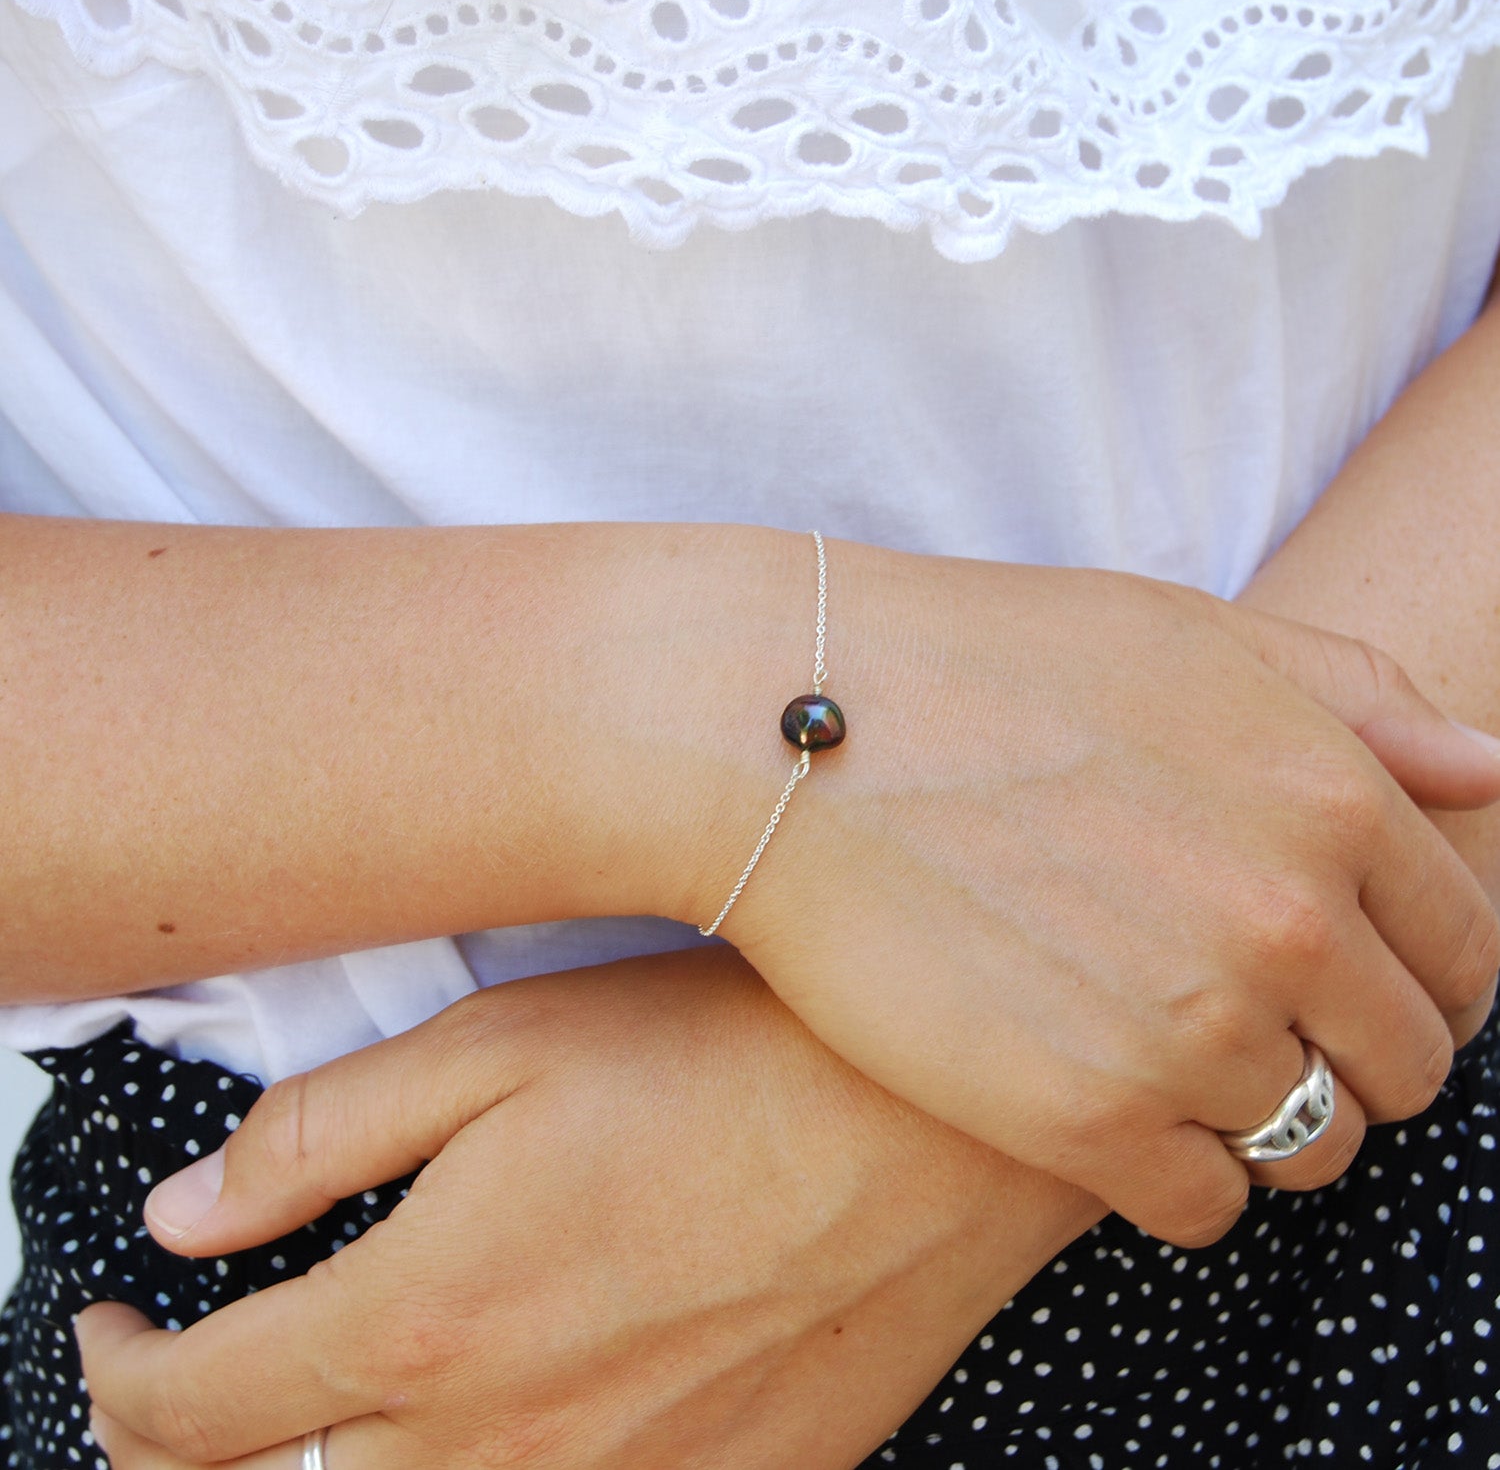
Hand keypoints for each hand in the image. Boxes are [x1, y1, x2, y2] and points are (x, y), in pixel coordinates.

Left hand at [78, 949, 1100, 1469]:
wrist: (939, 1122)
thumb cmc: (736, 1057)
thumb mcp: (508, 1041)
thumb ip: (328, 1133)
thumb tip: (193, 1212)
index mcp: (437, 1318)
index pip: (193, 1411)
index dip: (117, 1373)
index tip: (119, 1327)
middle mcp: (512, 1445)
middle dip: (197, 1452)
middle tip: (200, 1384)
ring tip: (340, 1398)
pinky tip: (512, 1412)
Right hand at [706, 550, 1499, 1245]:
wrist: (793, 730)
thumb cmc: (981, 663)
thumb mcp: (1188, 635)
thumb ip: (1358, 703)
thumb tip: (1492, 776)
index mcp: (1330, 802)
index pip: (1464, 954)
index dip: (1415, 976)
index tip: (1343, 982)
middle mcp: (1286, 926)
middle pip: (1401, 1066)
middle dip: (1346, 1054)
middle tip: (1245, 1023)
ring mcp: (1187, 1032)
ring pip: (1310, 1146)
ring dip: (1261, 1118)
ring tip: (1166, 1062)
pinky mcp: (1081, 1119)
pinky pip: (1203, 1206)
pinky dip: (1178, 1174)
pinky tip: (1111, 1111)